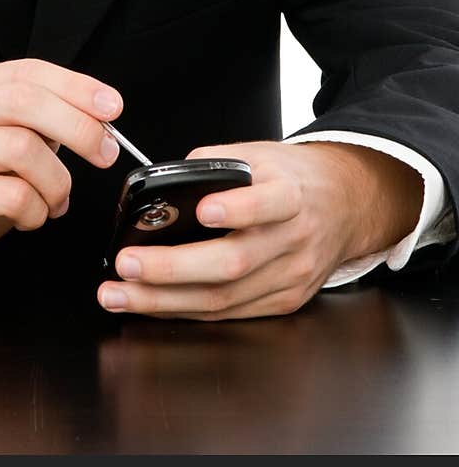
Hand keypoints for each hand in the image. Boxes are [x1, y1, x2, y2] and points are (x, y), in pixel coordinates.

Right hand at [0, 58, 122, 290]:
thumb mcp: (5, 147)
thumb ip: (41, 127)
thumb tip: (98, 119)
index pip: (29, 73)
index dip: (77, 86)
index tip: (112, 106)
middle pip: (26, 100)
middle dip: (78, 124)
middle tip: (104, 152)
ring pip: (22, 148)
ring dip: (56, 181)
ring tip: (56, 201)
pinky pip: (11, 195)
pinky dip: (36, 211)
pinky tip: (29, 217)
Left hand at [96, 140, 423, 320]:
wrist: (345, 204)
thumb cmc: (293, 177)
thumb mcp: (261, 154)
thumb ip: (216, 162)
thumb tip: (166, 177)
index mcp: (291, 195)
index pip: (268, 203)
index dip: (237, 209)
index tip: (203, 209)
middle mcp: (294, 239)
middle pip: (234, 262)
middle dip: (173, 268)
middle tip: (127, 263)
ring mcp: (291, 276)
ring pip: (225, 297)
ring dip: (165, 300)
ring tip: (121, 293)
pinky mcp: (284, 301)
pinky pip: (229, 313)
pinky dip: (185, 310)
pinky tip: (151, 304)